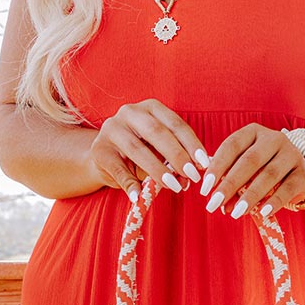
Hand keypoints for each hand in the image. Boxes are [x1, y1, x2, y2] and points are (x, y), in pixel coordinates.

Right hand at [86, 99, 210, 201]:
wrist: (103, 156)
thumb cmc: (140, 152)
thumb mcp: (158, 150)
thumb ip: (173, 159)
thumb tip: (191, 177)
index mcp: (150, 108)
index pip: (175, 124)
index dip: (191, 144)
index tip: (204, 163)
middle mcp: (130, 112)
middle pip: (157, 133)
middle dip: (177, 155)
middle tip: (192, 176)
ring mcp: (112, 129)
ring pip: (138, 150)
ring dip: (158, 171)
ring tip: (174, 187)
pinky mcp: (100, 150)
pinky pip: (118, 169)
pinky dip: (129, 184)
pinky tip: (139, 196)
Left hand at [200, 124, 304, 217]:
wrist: (300, 169)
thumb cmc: (264, 167)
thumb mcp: (246, 168)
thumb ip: (231, 180)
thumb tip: (219, 202)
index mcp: (254, 132)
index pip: (232, 146)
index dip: (217, 167)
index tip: (204, 189)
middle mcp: (274, 139)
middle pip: (249, 161)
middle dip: (230, 185)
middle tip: (214, 204)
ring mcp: (291, 154)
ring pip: (269, 175)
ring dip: (250, 196)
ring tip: (236, 213)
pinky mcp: (303, 173)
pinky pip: (287, 188)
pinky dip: (274, 202)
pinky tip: (262, 213)